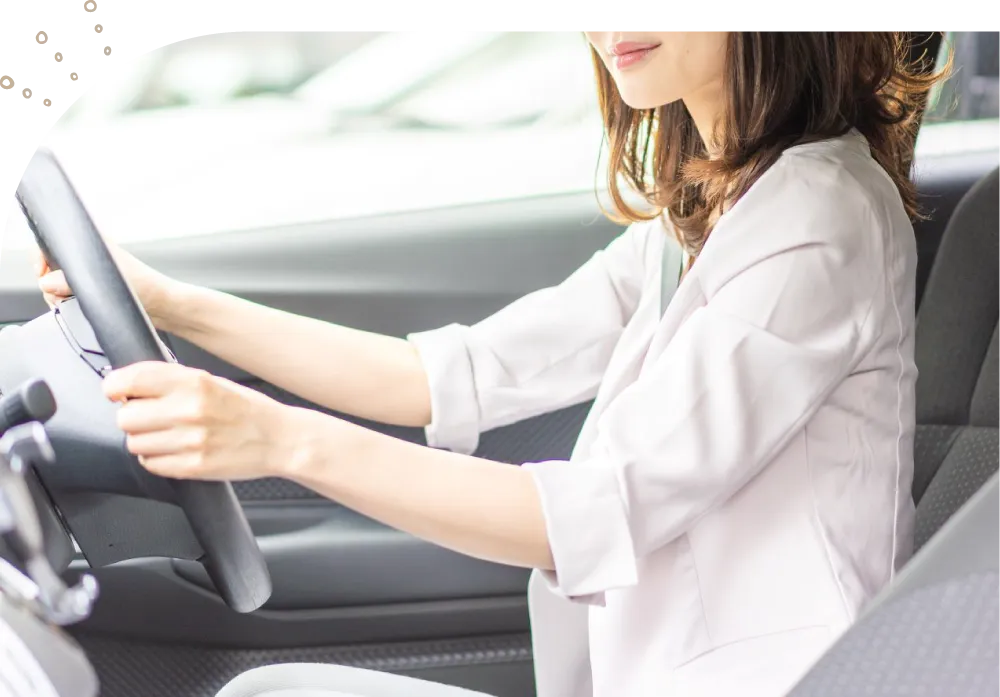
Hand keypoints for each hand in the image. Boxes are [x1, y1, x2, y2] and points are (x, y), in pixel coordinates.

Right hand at [35, 243, 177, 327]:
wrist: (164, 306)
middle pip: (51, 269)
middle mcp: (88, 259)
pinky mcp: (94, 294)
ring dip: (60, 297)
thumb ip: (71, 281)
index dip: (42, 259)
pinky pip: (70, 299)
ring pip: (58, 287)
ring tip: (75, 303)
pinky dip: (70, 305)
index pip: (53, 246)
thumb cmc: (145, 286)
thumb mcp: (104, 281)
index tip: (43, 273)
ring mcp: (90, 277)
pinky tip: (81, 309)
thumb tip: (45, 283)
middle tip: (62, 296)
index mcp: (91, 244)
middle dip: (50, 284)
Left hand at [103, 361, 299, 480]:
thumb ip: (172, 380)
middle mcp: (189, 410)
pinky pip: (151, 464)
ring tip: (168, 436)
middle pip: (125, 417)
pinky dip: (157, 459)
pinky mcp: (192, 467)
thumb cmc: (246, 410)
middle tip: (150, 417)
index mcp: (194, 383)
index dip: (115, 386)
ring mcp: (190, 441)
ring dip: (145, 440)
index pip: (131, 380)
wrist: (279, 439)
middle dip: (133, 417)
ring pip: (134, 443)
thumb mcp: (211, 381)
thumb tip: (129, 385)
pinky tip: (176, 450)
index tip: (115, 391)